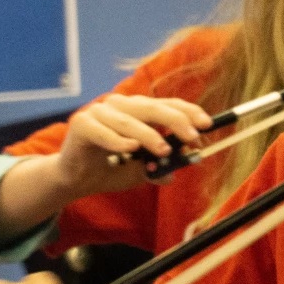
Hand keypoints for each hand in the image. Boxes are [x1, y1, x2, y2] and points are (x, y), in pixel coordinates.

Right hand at [54, 95, 214, 194]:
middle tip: (192, 137)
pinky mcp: (82, 124)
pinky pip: (103, 132)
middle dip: (175, 121)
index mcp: (138, 109)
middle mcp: (120, 105)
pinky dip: (118, 141)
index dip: (188, 112)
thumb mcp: (143, 170)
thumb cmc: (112, 168)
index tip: (207, 125)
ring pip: (129, 121)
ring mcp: (99, 111)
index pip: (167, 104)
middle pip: (151, 107)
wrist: (76, 179)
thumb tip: (187, 163)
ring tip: (163, 150)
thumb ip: (162, 165)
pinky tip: (129, 149)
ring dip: (148, 135)